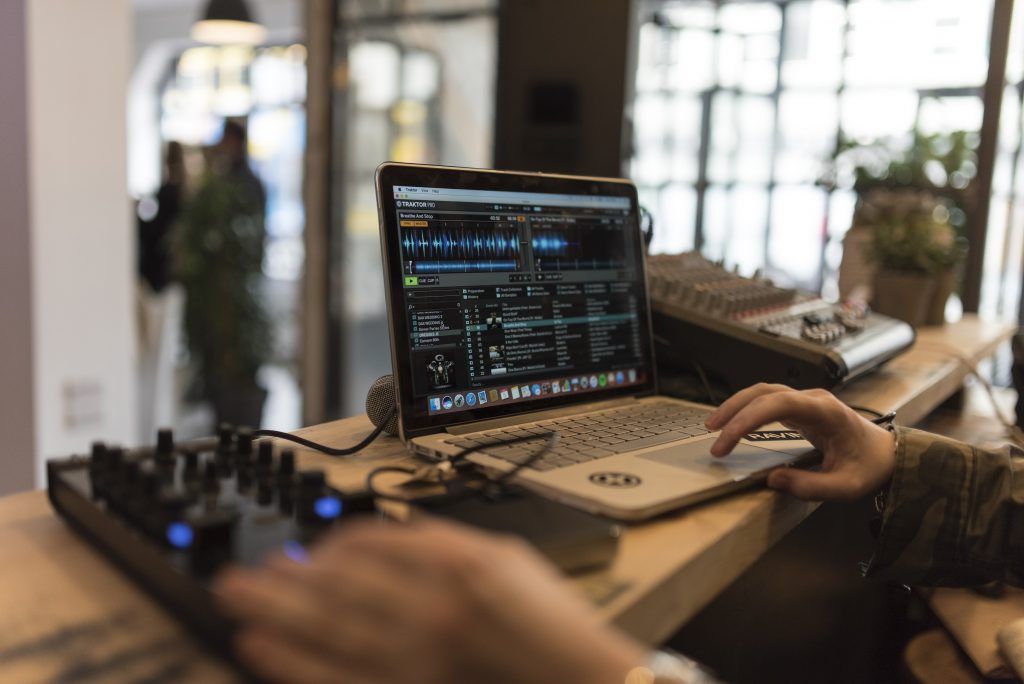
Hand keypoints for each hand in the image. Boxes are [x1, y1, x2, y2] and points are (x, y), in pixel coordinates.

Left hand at [214, 518, 645, 683]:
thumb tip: (378, 541)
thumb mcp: (506, 558)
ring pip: (325, 629)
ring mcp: (417, 658)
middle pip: (333, 585)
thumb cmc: (549, 627)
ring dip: (273, 612)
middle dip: (278, 577)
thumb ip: (442, 543)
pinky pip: (337, 678)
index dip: (328, 547)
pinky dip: (293, 664)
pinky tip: (260, 647)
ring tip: (236, 600)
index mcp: (458, 565)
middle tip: (235, 573)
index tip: (310, 551)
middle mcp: (431, 609)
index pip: (371, 545)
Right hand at [704, 383, 896, 500]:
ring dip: (737, 406)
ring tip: (714, 426)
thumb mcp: (846, 487)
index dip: (748, 418)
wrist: (888, 454)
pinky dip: (746, 410)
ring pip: (763, 392)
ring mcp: (807, 401)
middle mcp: (814, 399)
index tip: (728, 439)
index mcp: (827, 411)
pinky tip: (733, 423)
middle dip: (734, 411)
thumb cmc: (870, 466)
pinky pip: (768, 401)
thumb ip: (811, 487)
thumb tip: (774, 480)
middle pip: (764, 392)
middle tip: (714, 436)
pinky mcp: (801, 408)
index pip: (779, 403)